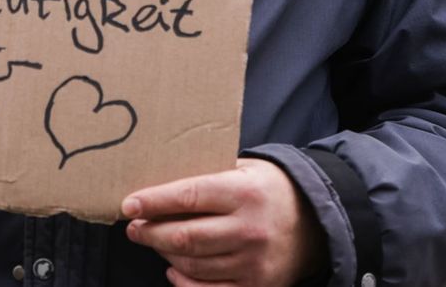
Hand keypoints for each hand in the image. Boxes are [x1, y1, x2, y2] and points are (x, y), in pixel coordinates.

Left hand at [122, 158, 325, 286]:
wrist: (315, 222)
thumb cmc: (269, 190)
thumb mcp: (243, 169)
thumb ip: (207, 176)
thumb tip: (156, 187)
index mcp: (244, 193)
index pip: (188, 196)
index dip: (153, 202)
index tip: (129, 204)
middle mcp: (249, 229)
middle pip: (184, 237)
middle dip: (150, 233)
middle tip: (135, 227)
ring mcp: (253, 263)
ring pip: (191, 265)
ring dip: (164, 255)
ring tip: (155, 242)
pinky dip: (183, 282)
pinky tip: (174, 270)